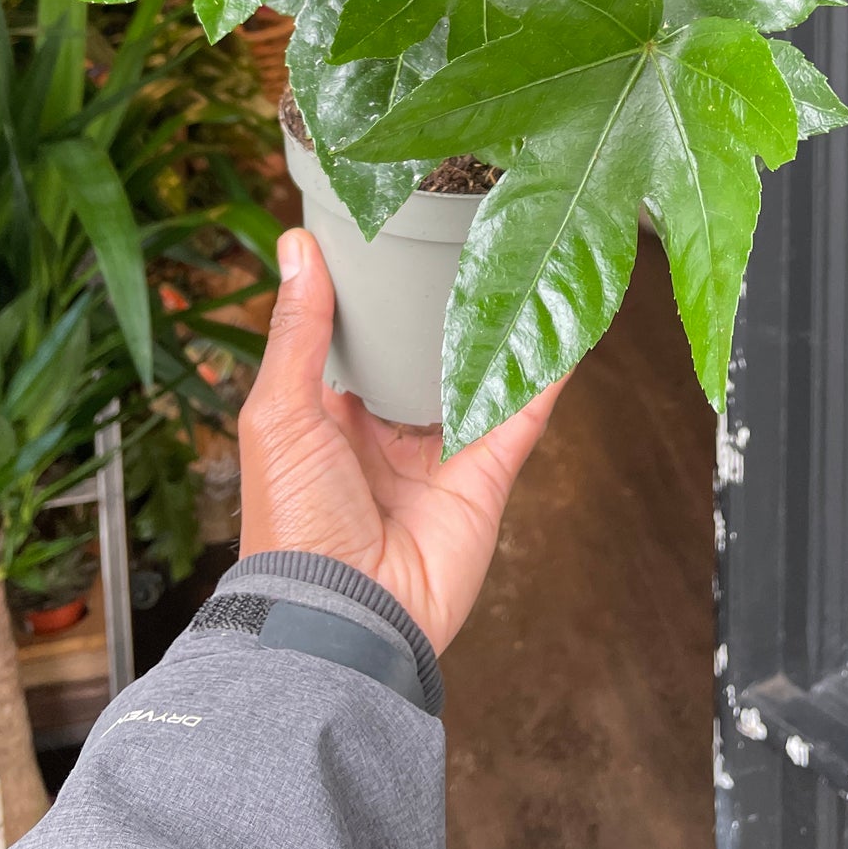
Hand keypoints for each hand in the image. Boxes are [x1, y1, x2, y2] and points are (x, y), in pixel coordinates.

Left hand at [238, 227, 562, 653]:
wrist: (344, 618)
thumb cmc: (293, 521)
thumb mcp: (280, 413)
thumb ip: (299, 331)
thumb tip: (296, 246)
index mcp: (330, 415)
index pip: (357, 338)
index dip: (372, 292)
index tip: (391, 230)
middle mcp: (387, 429)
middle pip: (423, 353)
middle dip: (442, 304)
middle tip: (467, 234)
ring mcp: (441, 450)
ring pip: (478, 373)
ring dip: (501, 327)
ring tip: (523, 260)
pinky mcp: (488, 472)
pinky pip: (523, 411)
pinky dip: (548, 368)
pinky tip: (567, 321)